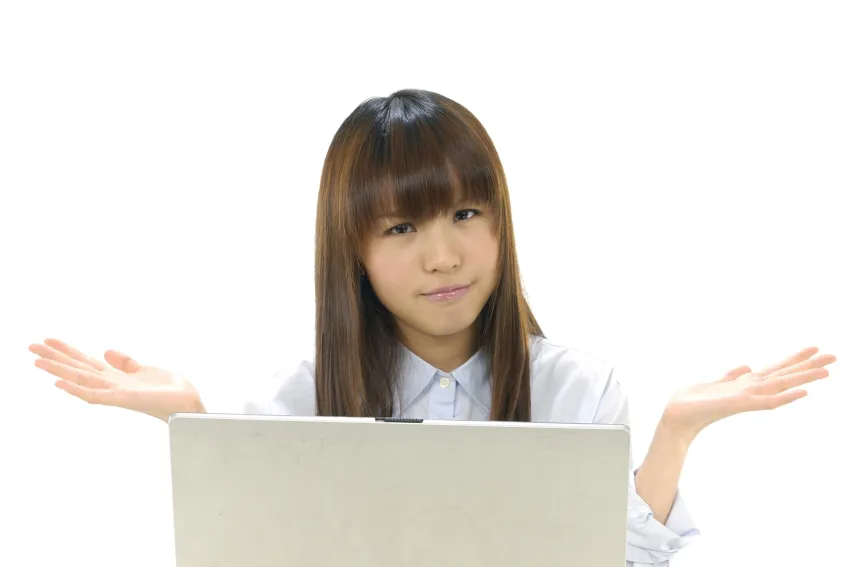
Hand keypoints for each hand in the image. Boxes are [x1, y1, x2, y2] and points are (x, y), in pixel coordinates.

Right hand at [29, 338, 203, 421]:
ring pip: (81, 379)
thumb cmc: (170, 391)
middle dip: (55, 358)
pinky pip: (96, 395)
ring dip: (59, 371)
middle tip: (31, 347)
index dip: (68, 351)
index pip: (86, 362)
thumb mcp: (145, 369)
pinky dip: (78, 390)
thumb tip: (106, 351)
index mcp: (117, 378)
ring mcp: (116, 393)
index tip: (48, 341)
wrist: (188, 404)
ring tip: (37, 361)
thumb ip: (125, 362)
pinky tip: (61, 383)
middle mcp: (112, 385)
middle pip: (78, 368)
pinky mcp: (124, 399)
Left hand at [661, 346, 836, 439]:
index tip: (814, 348)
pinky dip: (785, 397)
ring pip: (782, 385)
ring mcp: (748, 398)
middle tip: (835, 356)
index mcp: (746, 384)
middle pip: (785, 375)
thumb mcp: (715, 383)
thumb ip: (731, 376)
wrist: (677, 416)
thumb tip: (747, 366)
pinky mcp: (740, 405)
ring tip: (827, 370)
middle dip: (808, 366)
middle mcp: (751, 390)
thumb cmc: (693, 402)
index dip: (794, 359)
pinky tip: (802, 393)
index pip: (776, 369)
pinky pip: (767, 402)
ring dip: (804, 378)